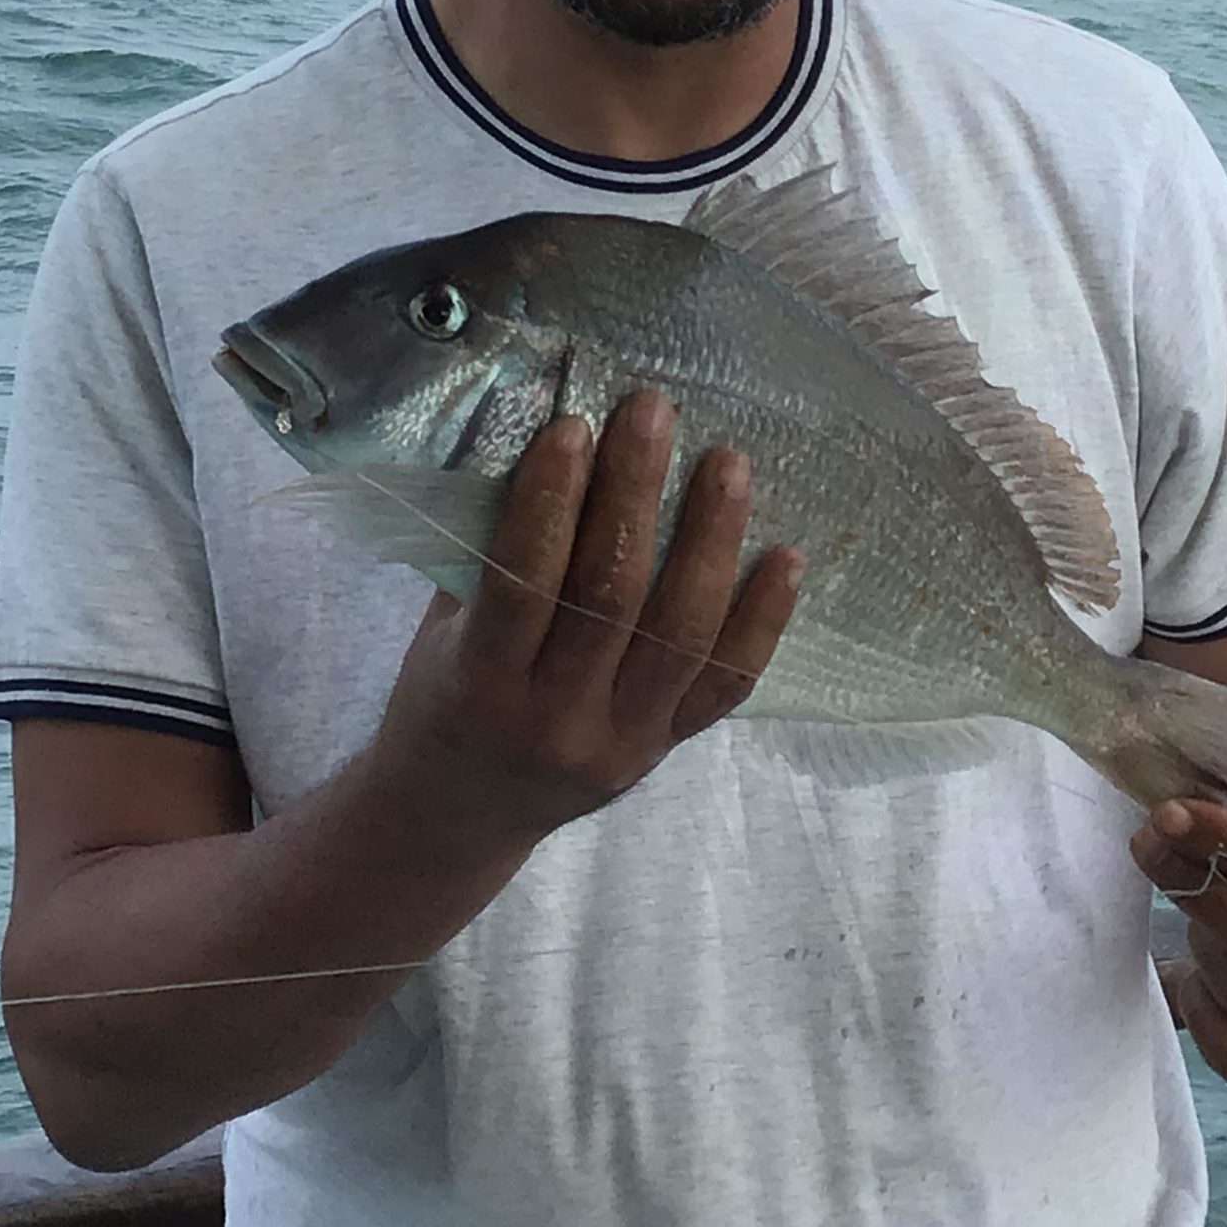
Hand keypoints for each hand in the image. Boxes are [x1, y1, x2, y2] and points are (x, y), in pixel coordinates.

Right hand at [369, 390, 801, 851]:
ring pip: (680, 635)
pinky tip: (786, 556)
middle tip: (653, 413)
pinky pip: (726, 683)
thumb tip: (529, 433)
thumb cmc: (442, 695)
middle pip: (610, 598)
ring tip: (728, 464)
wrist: (460, 813)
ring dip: (711, 541)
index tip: (573, 426)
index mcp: (480, 685)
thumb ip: (481, 552)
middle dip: (634, 495)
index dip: (548, 502)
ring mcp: (622, 741)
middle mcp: (555, 720)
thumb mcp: (440, 630)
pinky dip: (762, 619)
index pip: (521, 583)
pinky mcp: (668, 749)